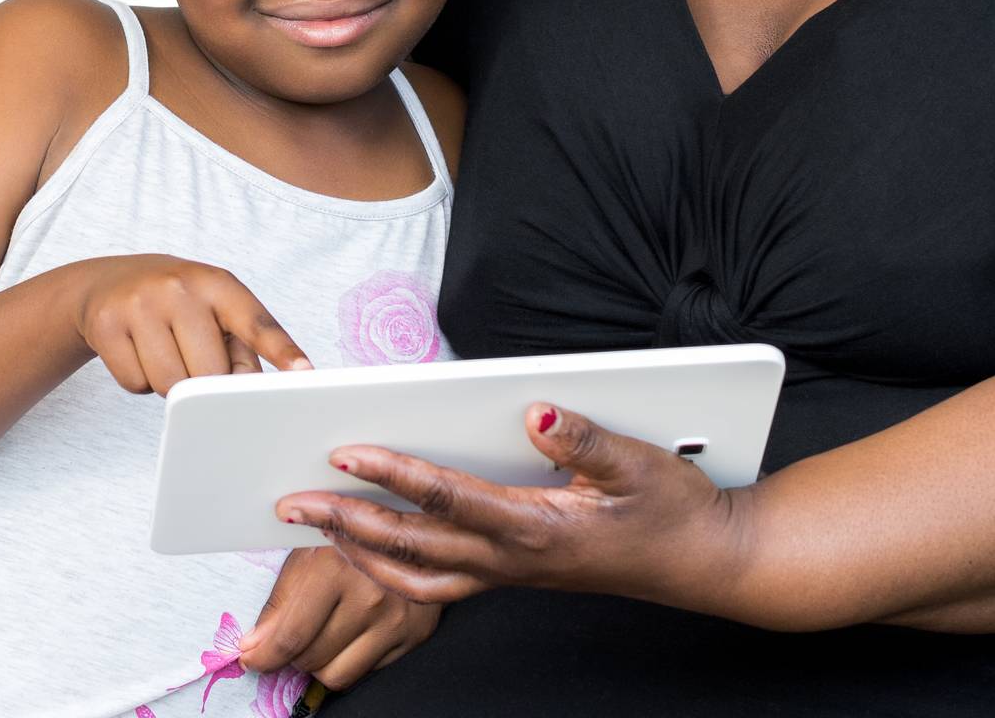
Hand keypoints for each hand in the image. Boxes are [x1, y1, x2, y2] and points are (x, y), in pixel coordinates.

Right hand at [70, 255, 309, 395]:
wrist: (110, 283)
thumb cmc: (180, 303)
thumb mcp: (216, 310)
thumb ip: (242, 347)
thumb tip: (249, 390)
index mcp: (219, 283)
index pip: (256, 322)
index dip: (282, 350)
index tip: (304, 373)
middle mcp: (180, 287)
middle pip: (210, 373)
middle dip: (205, 379)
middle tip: (191, 353)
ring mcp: (140, 304)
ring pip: (170, 385)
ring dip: (171, 382)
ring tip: (164, 348)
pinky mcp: (106, 325)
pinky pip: (135, 385)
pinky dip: (140, 381)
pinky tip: (137, 351)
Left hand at [237, 543, 441, 689]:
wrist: (418, 522)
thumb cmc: (355, 531)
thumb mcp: (310, 550)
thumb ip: (280, 601)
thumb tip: (253, 647)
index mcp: (338, 566)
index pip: (290, 637)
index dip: (263, 655)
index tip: (252, 657)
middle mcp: (371, 595)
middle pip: (310, 659)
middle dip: (293, 651)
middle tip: (297, 628)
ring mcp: (396, 618)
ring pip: (335, 675)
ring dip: (321, 660)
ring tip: (324, 630)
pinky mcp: (415, 634)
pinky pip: (366, 672)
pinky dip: (351, 659)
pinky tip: (352, 631)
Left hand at [271, 402, 748, 614]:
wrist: (703, 559)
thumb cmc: (672, 509)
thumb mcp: (639, 462)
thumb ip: (584, 438)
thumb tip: (536, 412)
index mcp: (537, 529)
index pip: (447, 498)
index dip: (393, 474)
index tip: (345, 452)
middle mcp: (514, 559)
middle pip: (412, 545)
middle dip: (345, 522)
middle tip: (290, 502)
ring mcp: (513, 572)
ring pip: (417, 577)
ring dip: (361, 553)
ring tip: (317, 529)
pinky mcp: (518, 572)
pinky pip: (441, 582)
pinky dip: (397, 570)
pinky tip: (380, 549)